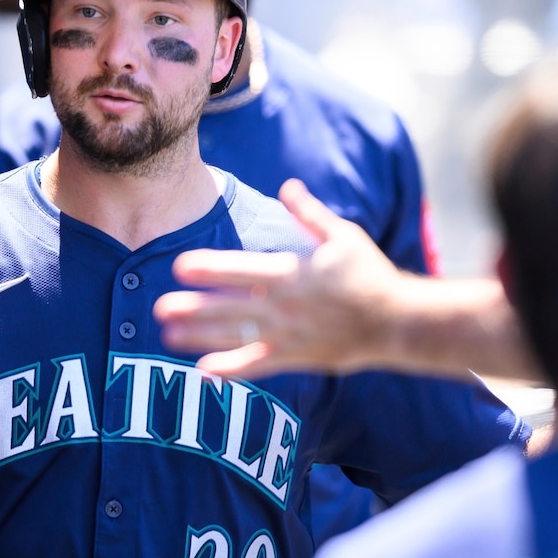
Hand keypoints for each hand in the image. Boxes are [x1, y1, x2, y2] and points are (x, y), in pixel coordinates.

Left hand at [155, 179, 403, 379]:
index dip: (211, 269)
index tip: (181, 267)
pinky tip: (204, 371)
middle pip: (232, 308)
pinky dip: (232, 370)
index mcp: (295, 273)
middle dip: (194, 309)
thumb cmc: (369, 273)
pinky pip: (259, 366)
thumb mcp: (344, 235)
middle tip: (159, 308)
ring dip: (201, 337)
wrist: (397, 322)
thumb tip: (288, 187)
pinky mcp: (297, 357)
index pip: (244, 270)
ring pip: (237, 338)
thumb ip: (310, 213)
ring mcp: (290, 335)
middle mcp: (287, 306)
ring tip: (168, 335)